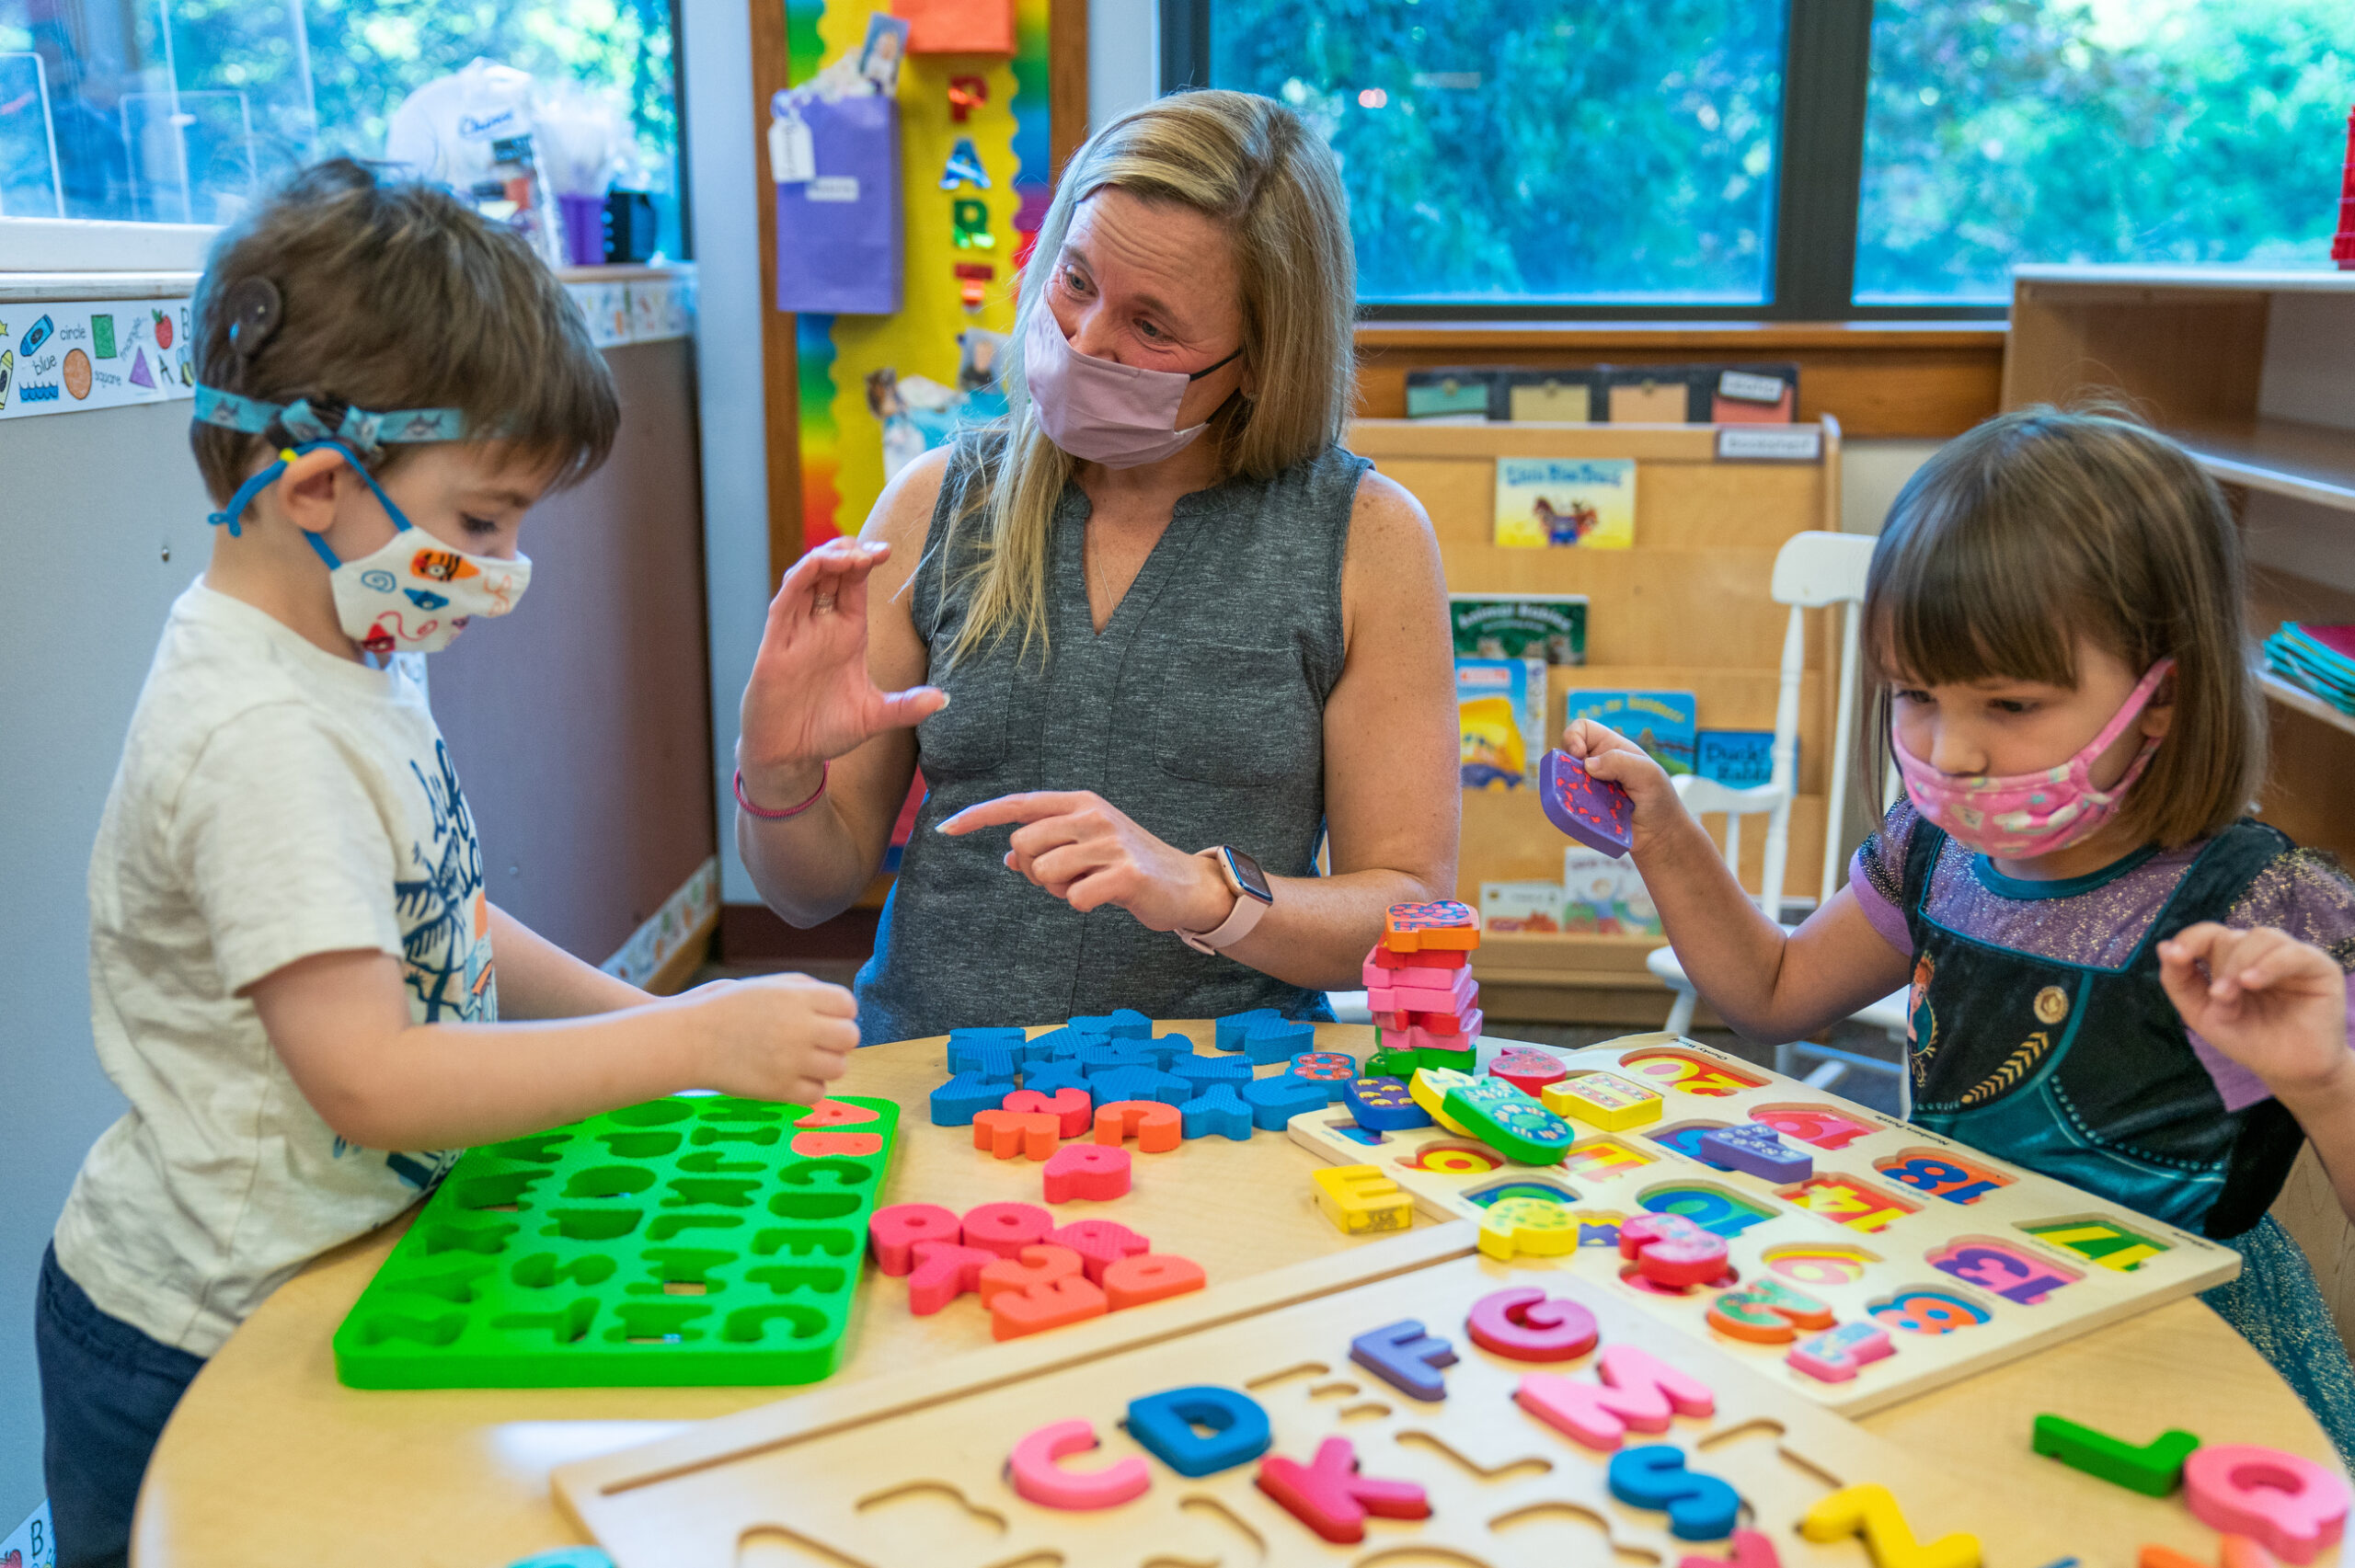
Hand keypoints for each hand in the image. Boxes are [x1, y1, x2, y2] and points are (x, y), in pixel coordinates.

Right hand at [679, 973, 859, 1103]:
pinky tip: (791, 1078)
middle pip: (850, 1037)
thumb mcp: (766, 986)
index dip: (841, 1012)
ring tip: (802, 1061)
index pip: (847, 1004)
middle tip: (819, 1042)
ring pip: (838, 1068)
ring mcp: (790, 1060)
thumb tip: (843, 1007)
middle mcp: (798, 1028)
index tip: (825, 1018)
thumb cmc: (728, 1010)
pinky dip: (808, 1088)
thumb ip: (806, 990)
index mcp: (796, 998)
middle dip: (839, 1040)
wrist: (688, 1040)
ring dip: (825, 1065)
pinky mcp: (779, 1089)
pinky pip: (817, 1094)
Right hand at [737, 538, 945, 803]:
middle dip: (850, 551)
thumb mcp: (875, 715)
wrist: (791, 756)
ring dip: (826, 558)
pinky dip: (799, 579)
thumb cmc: (828, 730)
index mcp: (846, 633)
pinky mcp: (776, 643)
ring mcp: (796, 631)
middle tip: (874, 549)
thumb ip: (907, 706)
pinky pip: (784, 601)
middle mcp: (821, 625)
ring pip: (806, 577)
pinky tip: (816, 566)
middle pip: (831, 570)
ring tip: (852, 554)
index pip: (854, 583)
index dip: (867, 560)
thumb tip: (946, 700)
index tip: (888, 552)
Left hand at [936, 791, 1233, 933]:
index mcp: (1079, 802)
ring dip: (1057, 890)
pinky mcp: (1125, 874)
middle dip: (1031, 872)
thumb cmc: (1128, 865)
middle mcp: (1092, 815)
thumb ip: (1049, 846)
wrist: (1184, 885)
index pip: (1017, 805)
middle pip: (1023, 846)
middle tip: (1060, 879)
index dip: (978, 817)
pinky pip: (1075, 897)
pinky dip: (1080, 904)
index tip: (944, 829)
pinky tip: (1102, 898)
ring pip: (1045, 872)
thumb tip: (1008, 861)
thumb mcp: (1086, 847)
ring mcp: (1110, 842)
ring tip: (1085, 886)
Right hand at [1559, 718, 1687, 856]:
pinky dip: (1573, 809)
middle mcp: (1597, 765)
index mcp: (1611, 748)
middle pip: (1566, 756)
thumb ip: (1620, 762)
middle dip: (1568, 768)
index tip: (1579, 756)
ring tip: (1590, 801)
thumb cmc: (1659, 800)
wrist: (1659, 837)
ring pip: (1563, 782)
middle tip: (1581, 782)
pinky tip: (1589, 815)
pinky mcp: (1584, 809)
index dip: (1573, 737)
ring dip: (1571, 790)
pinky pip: (1567, 805)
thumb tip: (1587, 764)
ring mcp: (1588, 788)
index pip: (1582, 729)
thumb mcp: (1648, 774)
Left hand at [2158, 923, 2350, 1100]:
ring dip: (2241, 962)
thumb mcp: (2202, 1014)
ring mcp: (2289, 956)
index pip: (2208, 935)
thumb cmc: (2246, 1039)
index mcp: (2229, 959)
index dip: (2190, 939)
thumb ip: (2180, 982)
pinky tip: (2253, 982)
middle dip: (2221, 966)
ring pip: (2260, 937)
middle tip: (2219, 996)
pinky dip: (2269, 964)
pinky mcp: (2318, 967)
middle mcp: (2259, 952)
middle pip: (2231, 938)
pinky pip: (2293, 953)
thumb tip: (2163, 947)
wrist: (2288, 1070)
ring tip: (2238, 991)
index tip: (2176, 956)